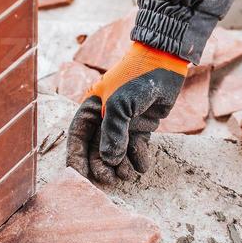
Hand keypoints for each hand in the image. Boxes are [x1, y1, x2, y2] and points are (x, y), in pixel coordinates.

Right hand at [66, 41, 187, 183]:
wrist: (165, 63)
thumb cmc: (135, 78)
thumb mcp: (119, 104)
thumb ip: (112, 133)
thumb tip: (109, 160)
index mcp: (93, 108)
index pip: (78, 136)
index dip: (76, 156)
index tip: (79, 176)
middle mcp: (106, 117)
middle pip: (97, 148)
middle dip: (101, 165)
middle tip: (109, 179)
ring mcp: (125, 122)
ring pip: (118, 150)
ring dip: (121, 164)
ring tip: (127, 174)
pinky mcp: (142, 126)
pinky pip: (136, 147)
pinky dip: (138, 158)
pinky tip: (142, 167)